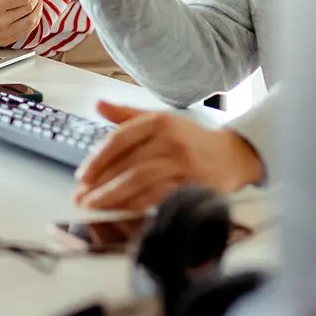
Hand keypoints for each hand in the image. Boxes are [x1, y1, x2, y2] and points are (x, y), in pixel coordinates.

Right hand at [0, 0, 41, 46]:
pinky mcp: (4, 41)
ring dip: (37, 13)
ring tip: (37, 5)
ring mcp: (4, 33)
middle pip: (29, 10)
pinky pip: (24, 33)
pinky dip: (32, 25)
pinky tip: (32, 18)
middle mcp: (2, 21)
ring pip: (30, 23)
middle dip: (36, 0)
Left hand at [73, 101, 263, 210]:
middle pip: (128, 164)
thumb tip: (99, 104)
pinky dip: (138, 206)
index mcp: (160, 122)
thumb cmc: (191, 139)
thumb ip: (127, 115)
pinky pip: (159, 197)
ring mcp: (184, 164)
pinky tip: (122, 211)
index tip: (82, 175)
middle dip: (100, 184)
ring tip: (95, 206)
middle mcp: (172, 141)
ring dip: (114, 197)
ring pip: (141, 182)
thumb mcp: (161, 120)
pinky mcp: (194, 186)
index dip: (98, 158)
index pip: (120, 139)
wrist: (234, 156)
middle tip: (81, 197)